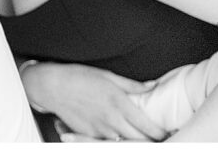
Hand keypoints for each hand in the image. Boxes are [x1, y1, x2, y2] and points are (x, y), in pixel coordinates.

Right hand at [22, 61, 166, 140]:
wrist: (50, 86)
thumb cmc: (78, 77)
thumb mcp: (107, 76)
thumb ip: (132, 85)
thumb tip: (153, 85)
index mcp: (120, 103)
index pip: (149, 127)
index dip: (161, 133)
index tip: (167, 133)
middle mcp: (112, 119)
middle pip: (140, 140)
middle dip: (150, 141)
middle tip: (157, 138)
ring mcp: (100, 129)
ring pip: (124, 143)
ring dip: (132, 141)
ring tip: (139, 138)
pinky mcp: (88, 134)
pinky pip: (107, 142)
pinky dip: (115, 140)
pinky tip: (117, 135)